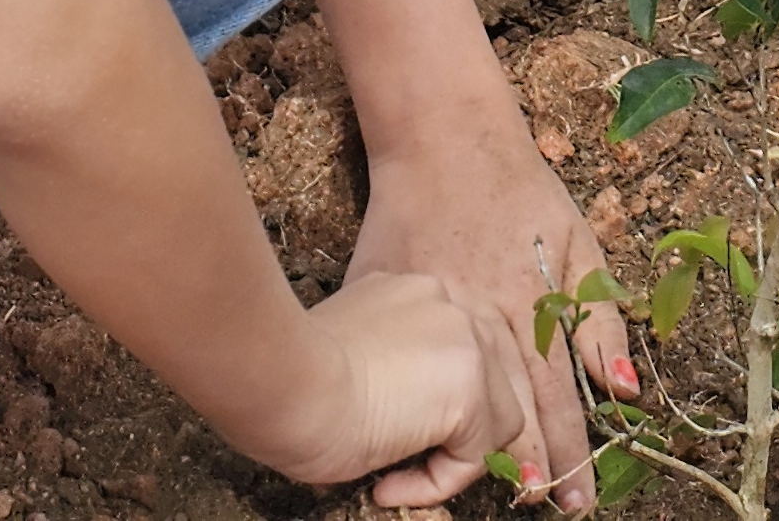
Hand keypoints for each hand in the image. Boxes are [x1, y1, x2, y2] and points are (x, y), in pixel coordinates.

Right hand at [255, 270, 532, 505]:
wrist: (281, 384)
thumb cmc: (290, 379)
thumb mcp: (347, 360)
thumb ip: (390, 370)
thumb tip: (406, 417)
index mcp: (414, 291)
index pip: (456, 351)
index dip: (434, 405)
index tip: (382, 434)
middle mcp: (448, 302)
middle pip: (491, 378)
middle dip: (460, 428)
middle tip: (400, 464)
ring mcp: (466, 339)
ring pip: (497, 418)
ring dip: (450, 457)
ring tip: (389, 478)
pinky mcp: (470, 387)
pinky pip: (476, 455)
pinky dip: (437, 482)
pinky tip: (385, 485)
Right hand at [343, 127, 630, 508]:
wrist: (442, 139)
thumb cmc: (518, 192)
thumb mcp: (575, 242)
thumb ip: (598, 317)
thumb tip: (623, 389)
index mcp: (533, 304)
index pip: (559, 395)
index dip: (569, 452)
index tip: (575, 502)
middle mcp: (488, 315)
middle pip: (514, 405)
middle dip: (531, 462)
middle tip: (543, 507)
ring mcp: (438, 309)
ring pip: (463, 392)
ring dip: (479, 444)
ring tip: (496, 488)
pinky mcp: (395, 298)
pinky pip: (409, 360)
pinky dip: (414, 401)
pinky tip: (416, 441)